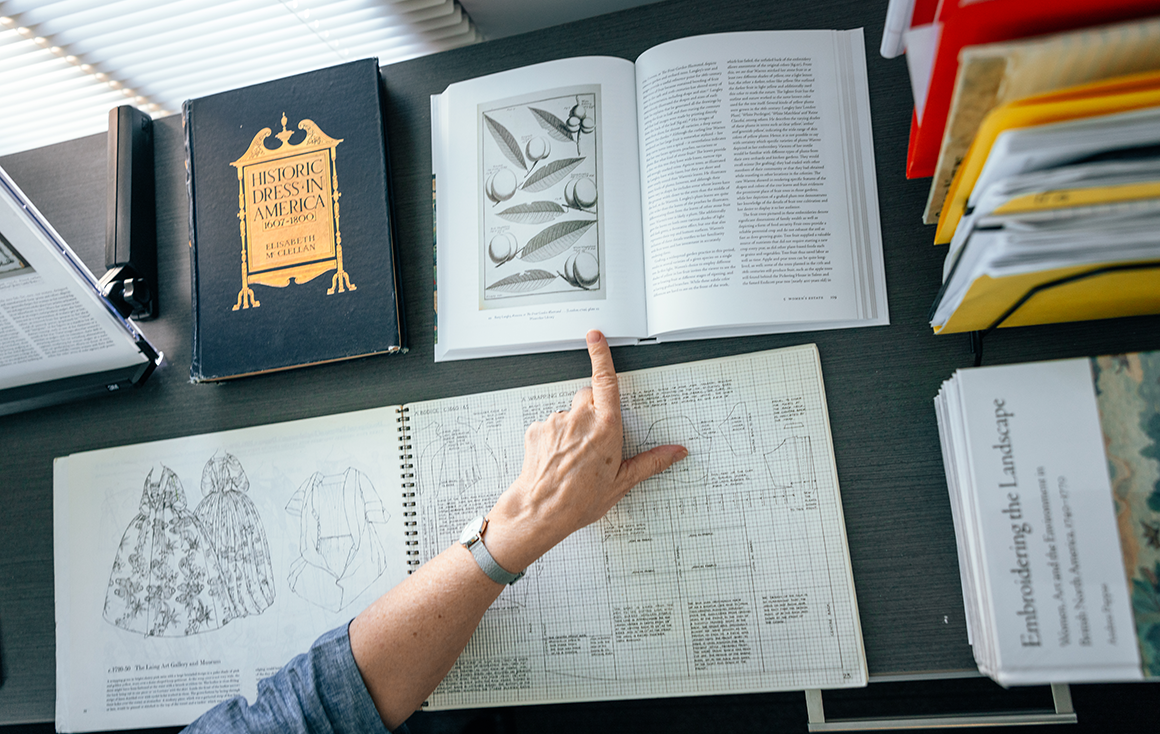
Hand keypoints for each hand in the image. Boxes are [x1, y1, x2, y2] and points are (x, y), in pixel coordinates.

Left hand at [482, 329, 686, 572]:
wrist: (541, 511)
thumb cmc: (581, 500)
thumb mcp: (622, 482)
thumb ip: (651, 462)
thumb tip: (676, 452)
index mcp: (606, 426)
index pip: (606, 380)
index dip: (601, 354)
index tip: (596, 336)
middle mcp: (580, 418)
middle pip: (587, 397)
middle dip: (592, 410)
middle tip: (594, 440)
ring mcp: (556, 422)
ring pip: (567, 414)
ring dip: (572, 428)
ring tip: (572, 459)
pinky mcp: (537, 429)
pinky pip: (549, 426)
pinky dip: (554, 438)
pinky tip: (557, 460)